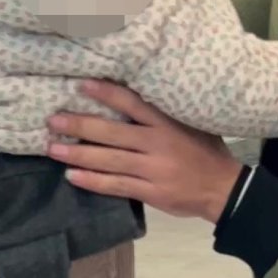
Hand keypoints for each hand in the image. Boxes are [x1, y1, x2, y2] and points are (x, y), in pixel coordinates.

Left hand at [48, 82, 242, 221]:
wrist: (224, 188)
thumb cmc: (205, 151)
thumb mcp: (191, 123)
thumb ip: (163, 113)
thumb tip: (129, 96)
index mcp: (167, 123)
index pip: (132, 103)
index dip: (106, 93)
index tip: (81, 85)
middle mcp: (157, 144)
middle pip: (112, 133)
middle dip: (80, 126)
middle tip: (53, 121)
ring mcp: (152, 169)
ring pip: (109, 160)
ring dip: (78, 155)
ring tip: (53, 149)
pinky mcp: (150, 191)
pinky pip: (116, 185)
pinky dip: (92, 181)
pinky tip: (72, 176)